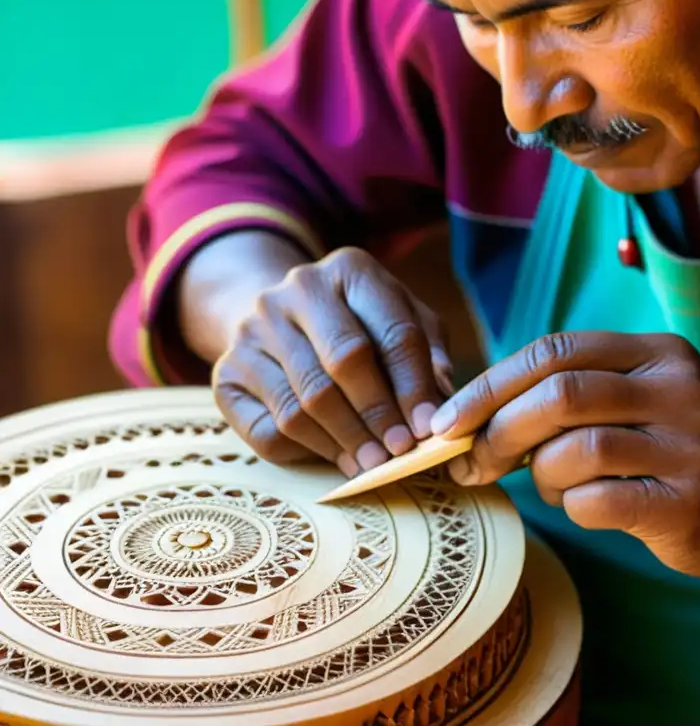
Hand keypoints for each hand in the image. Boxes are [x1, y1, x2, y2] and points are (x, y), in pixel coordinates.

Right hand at [212, 247, 452, 476]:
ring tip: (374, 464)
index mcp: (350, 269)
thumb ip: (428, 355)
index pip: (392, 331)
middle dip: (379, 414)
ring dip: (347, 440)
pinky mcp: (226, 372)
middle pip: (345, 361)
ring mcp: (253, 329)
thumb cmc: (360, 324)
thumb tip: (439, 405)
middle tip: (400, 451)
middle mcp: (296, 290)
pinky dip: (308, 451)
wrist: (280, 317)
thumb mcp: (403, 322)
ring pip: (306, 401)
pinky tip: (338, 458)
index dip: (414, 386)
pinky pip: (270, 426)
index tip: (430, 427)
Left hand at [429, 332, 699, 579]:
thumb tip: (474, 416)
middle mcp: (676, 389)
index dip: (490, 384)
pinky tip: (588, 507)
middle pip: (559, 394)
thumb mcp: (639, 396)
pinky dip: (572, 507)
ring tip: (554, 484)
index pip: (554, 350)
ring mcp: (688, 446)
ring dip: (541, 474)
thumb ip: (572, 392)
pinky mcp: (687, 503)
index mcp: (656, 352)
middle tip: (473, 461)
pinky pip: (597, 502)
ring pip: (574, 450)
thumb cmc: (679, 446)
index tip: (447, 420)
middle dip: (499, 431)